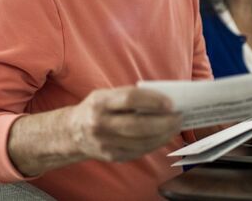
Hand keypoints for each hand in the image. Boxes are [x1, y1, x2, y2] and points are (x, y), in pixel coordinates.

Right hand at [68, 86, 182, 161]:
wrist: (72, 133)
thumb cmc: (97, 108)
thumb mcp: (106, 95)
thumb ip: (130, 96)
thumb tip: (163, 99)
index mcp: (100, 102)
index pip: (130, 100)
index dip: (152, 101)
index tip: (170, 103)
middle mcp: (100, 124)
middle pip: (138, 125)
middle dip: (164, 122)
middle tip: (179, 116)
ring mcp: (105, 143)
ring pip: (142, 141)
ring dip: (164, 134)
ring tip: (176, 126)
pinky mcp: (112, 156)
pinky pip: (139, 151)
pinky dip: (156, 143)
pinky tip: (165, 136)